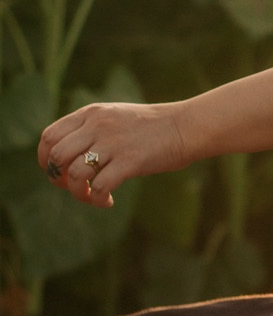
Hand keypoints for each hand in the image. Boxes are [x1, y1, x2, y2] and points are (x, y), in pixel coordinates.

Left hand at [37, 102, 187, 207]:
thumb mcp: (115, 117)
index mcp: (92, 113)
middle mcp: (98, 125)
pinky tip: (108, 202)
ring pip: (74, 173)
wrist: (185, 126)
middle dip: (57, 179)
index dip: (45, 160)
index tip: (56, 173)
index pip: (49, 136)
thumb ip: (90, 129)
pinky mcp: (130, 161)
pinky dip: (97, 200)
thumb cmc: (152, 127)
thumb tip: (64, 157)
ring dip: (78, 193)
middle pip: (57, 156)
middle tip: (73, 188)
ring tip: (92, 197)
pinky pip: (99, 187)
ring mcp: (113, 143)